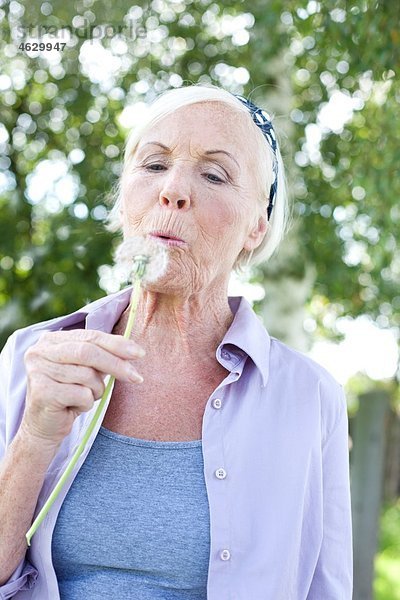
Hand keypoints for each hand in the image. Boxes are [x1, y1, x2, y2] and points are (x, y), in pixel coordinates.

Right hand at [21, 329, 144, 447]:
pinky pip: (81, 394)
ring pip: (86, 375)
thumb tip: (134, 350)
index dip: (117, 344)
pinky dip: (86, 403)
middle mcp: (40, 351)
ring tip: (86, 397)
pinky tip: (74, 407)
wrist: (44, 427)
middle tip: (136, 377)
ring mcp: (38, 371)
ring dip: (96, 390)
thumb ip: (103, 356)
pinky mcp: (42, 392)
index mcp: (51, 340)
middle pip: (88, 352)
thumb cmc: (69, 395)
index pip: (90, 336)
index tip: (140, 353)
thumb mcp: (86, 370)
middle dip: (116, 364)